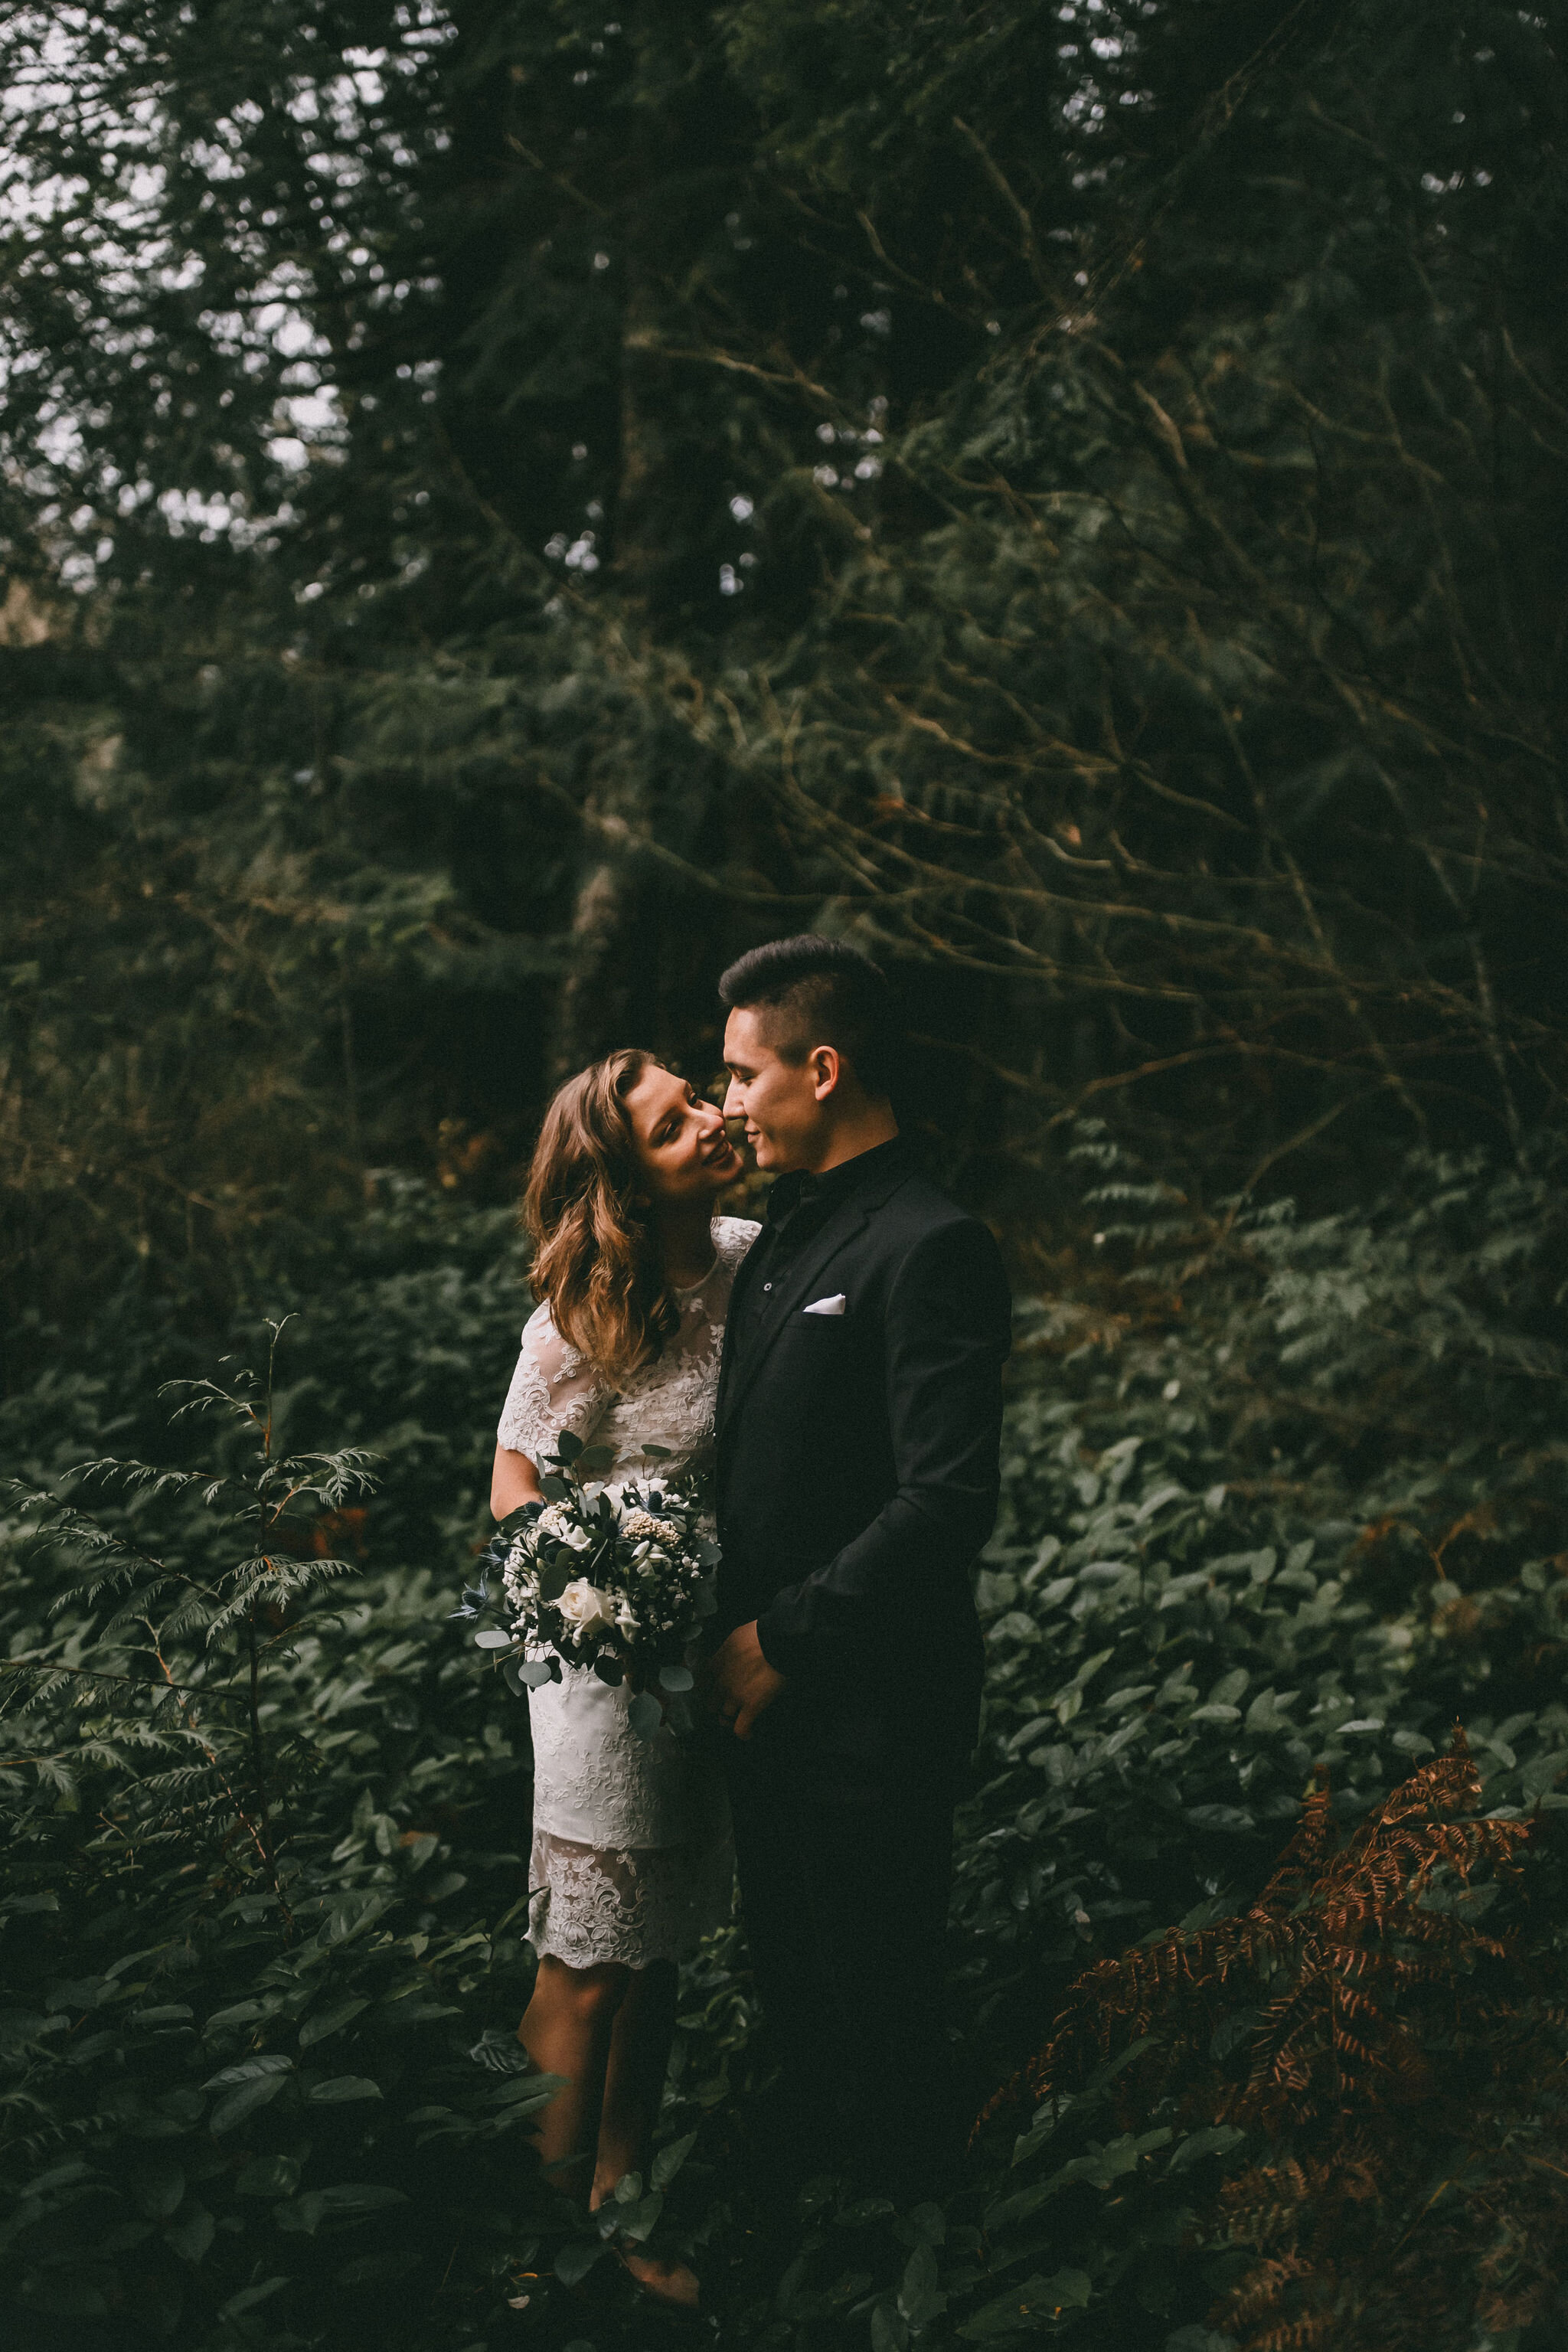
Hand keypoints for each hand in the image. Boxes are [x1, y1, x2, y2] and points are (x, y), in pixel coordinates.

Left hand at [705, 1621, 785, 1739]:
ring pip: (724, 1716)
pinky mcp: (751, 1706)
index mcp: (718, 1662)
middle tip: (727, 1707)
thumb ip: (729, 1649)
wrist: (777, 1641)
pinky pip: (741, 1728)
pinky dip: (744, 1733)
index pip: (702, 1681)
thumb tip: (733, 1656)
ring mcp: (735, 1695)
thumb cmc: (761, 1633)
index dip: (706, 1689)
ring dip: (730, 1720)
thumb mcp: (737, 1636)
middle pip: (711, 1702)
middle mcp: (722, 1681)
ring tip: (739, 1721)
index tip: (711, 1691)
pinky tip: (749, 1734)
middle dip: (718, 1706)